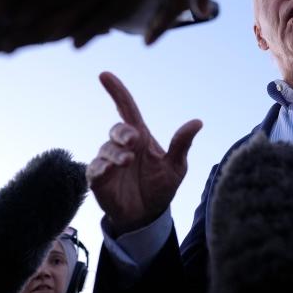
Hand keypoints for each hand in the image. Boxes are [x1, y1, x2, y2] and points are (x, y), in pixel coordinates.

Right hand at [87, 72, 202, 235]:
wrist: (148, 216)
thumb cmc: (161, 187)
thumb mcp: (176, 167)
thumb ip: (182, 144)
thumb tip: (198, 122)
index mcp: (141, 137)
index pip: (127, 109)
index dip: (116, 91)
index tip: (105, 75)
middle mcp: (123, 146)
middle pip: (117, 129)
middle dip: (123, 132)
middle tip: (134, 141)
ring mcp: (109, 162)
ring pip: (106, 149)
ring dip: (116, 153)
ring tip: (127, 161)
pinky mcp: (99, 180)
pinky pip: (94, 168)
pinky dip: (101, 167)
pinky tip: (110, 170)